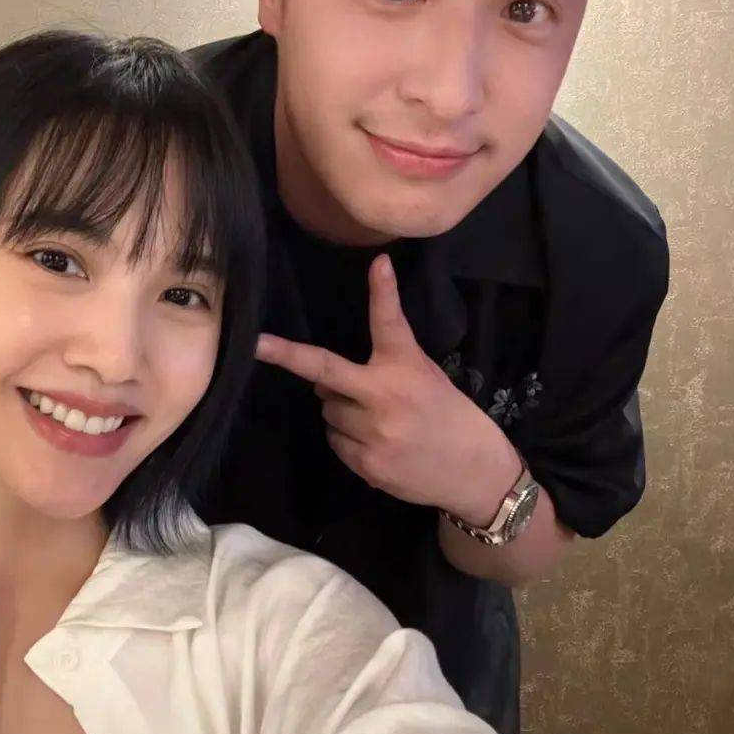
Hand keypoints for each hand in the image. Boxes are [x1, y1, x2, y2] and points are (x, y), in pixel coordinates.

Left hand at [255, 253, 521, 521]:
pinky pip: (334, 441)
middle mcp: (387, 395)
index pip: (389, 322)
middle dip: (292, 359)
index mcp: (406, 366)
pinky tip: (375, 441)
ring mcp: (375, 432)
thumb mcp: (424, 374)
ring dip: (338, 410)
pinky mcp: (367, 463)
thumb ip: (386, 359)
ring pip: (327, 410)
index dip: (382, 291)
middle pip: (325, 373)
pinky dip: (346, 438)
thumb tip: (326, 373)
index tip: (378, 263)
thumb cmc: (444, 412)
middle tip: (261, 346)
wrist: (473, 470)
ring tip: (374, 419)